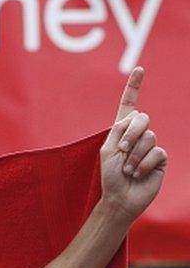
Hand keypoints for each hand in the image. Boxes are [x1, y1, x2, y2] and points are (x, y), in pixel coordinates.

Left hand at [100, 67, 166, 222]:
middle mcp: (137, 136)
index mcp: (121, 131)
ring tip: (127, 169)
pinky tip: (137, 173)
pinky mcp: (160, 159)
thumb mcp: (108, 150)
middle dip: (131, 133)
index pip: (129, 105)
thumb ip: (119, 130)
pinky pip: (157, 151)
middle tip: (121, 150)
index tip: (139, 69)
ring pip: (149, 136)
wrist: (120, 198)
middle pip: (142, 118)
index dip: (134, 87)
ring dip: (134, 154)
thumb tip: (137, 116)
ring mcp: (150, 146)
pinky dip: (143, 163)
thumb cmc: (110, 176)